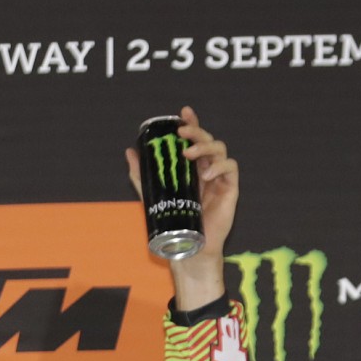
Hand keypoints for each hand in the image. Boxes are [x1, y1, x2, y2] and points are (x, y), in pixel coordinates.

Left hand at [125, 107, 236, 311]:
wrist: (189, 247)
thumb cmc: (174, 222)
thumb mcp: (153, 194)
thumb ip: (142, 174)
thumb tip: (129, 151)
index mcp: (191, 167)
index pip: (194, 139)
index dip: (191, 123)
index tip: (183, 113)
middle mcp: (206, 168)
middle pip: (207, 139)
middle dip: (196, 131)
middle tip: (181, 133)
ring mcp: (219, 177)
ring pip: (220, 148)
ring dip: (205, 147)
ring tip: (189, 155)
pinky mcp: (230, 188)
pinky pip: (231, 166)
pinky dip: (220, 165)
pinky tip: (206, 174)